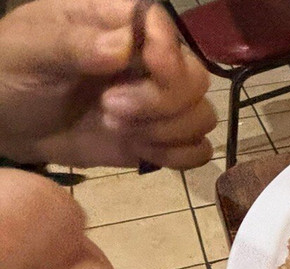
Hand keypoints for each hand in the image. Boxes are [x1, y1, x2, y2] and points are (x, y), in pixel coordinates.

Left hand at [0, 0, 213, 169]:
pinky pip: (197, 150)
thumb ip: (71, 44)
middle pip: (195, 78)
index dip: (168, 51)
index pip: (165, 27)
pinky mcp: (159, 139)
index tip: (150, 69)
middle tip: (110, 110)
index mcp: (118, 24)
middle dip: (161, 101)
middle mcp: (148, 61)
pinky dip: (177, 156)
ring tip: (118, 130)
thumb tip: (121, 47)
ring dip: (167, 130)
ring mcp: (157, 103)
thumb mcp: (29, 50)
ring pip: (202, 115)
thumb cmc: (12, 73)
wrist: (6, 123)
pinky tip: (142, 151)